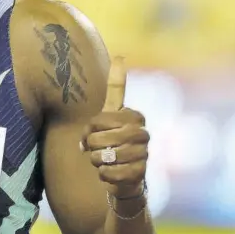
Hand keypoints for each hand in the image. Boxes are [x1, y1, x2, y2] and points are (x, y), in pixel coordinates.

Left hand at [81, 56, 147, 199]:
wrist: (123, 176)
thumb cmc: (110, 143)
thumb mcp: (105, 118)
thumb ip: (113, 91)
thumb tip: (122, 57)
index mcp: (133, 116)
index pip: (100, 118)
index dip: (91, 128)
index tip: (95, 129)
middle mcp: (142, 131)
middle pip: (99, 137)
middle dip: (92, 145)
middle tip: (96, 149)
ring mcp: (143, 152)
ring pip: (105, 155)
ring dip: (97, 160)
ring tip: (105, 160)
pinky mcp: (141, 172)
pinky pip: (110, 172)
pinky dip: (104, 174)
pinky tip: (111, 173)